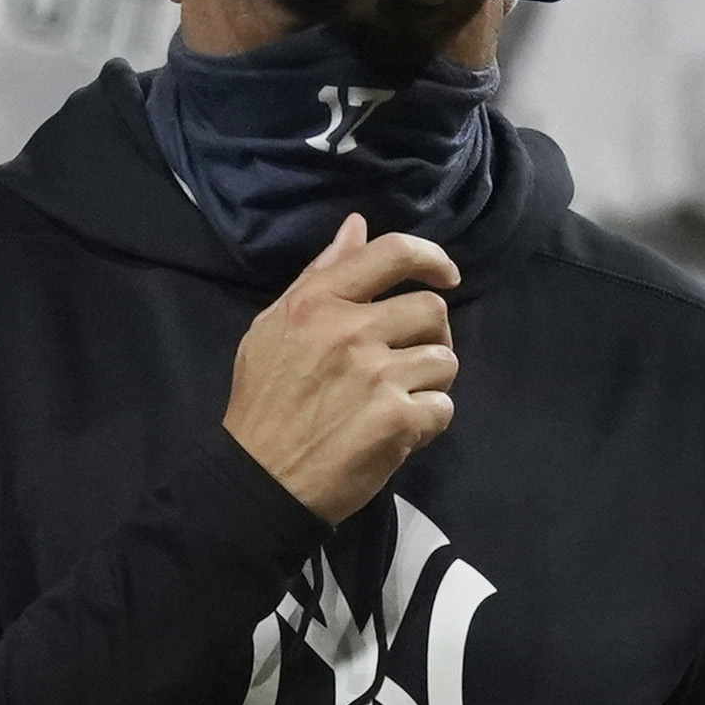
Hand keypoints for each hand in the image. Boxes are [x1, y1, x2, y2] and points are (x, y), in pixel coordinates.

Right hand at [223, 212, 460, 521]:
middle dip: (431, 334)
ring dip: (429, 381)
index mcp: (318, 302)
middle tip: (409, 358)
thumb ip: (318, 275)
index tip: (446, 274)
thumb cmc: (264, 402)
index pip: (392, 254)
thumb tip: (357, 227)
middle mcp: (350, 331)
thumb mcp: (273, 326)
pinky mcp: (397, 420)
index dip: (431, 257)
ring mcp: (377, 376)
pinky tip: (398, 431)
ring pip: (444, 360)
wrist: (259, 478)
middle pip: (432, 309)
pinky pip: (443, 407)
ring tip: (398, 398)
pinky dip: (427, 421)